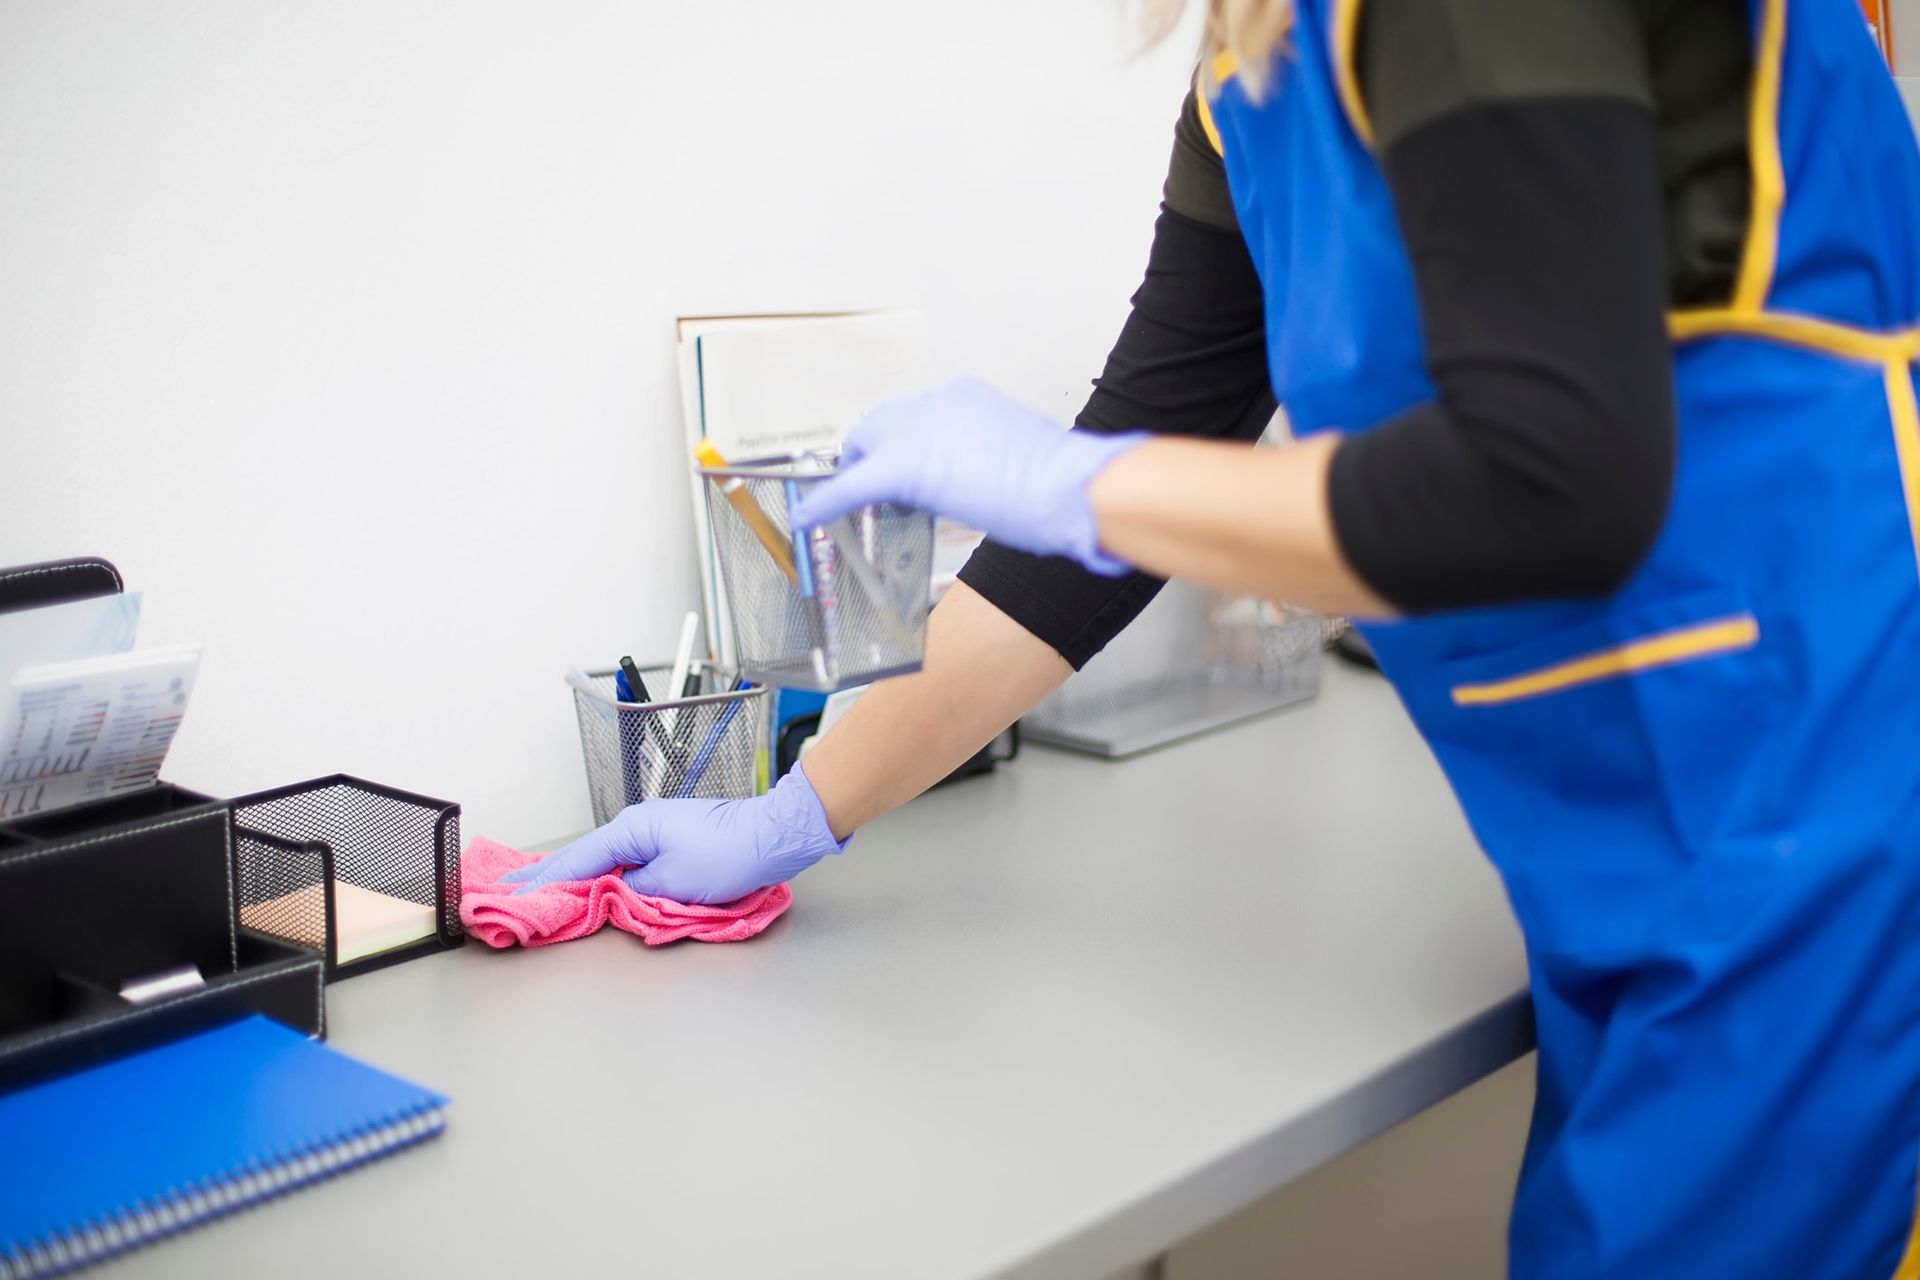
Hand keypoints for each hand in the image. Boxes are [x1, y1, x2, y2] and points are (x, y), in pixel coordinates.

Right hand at [499, 764, 848, 905]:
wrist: (774, 836)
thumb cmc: (729, 856)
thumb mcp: (674, 883)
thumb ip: (635, 892)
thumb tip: (613, 896)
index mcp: (633, 829)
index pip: (578, 860)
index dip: (544, 880)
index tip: (513, 892)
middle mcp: (639, 824)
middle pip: (585, 854)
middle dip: (549, 872)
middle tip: (511, 885)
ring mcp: (656, 830)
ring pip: (604, 857)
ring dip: (574, 872)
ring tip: (541, 885)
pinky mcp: (672, 840)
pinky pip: (625, 858)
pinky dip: (603, 871)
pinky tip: (593, 879)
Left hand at [789, 378, 1148, 575]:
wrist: (1070, 488)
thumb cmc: (1061, 482)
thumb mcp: (1018, 457)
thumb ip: (986, 460)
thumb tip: (976, 482)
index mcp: (964, 398)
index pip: (915, 418)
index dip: (901, 446)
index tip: (906, 465)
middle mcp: (935, 404)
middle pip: (879, 427)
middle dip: (869, 457)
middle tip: (869, 488)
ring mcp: (916, 431)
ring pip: (864, 451)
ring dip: (857, 476)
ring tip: (853, 504)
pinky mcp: (901, 467)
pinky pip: (850, 484)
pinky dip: (826, 500)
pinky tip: (810, 516)